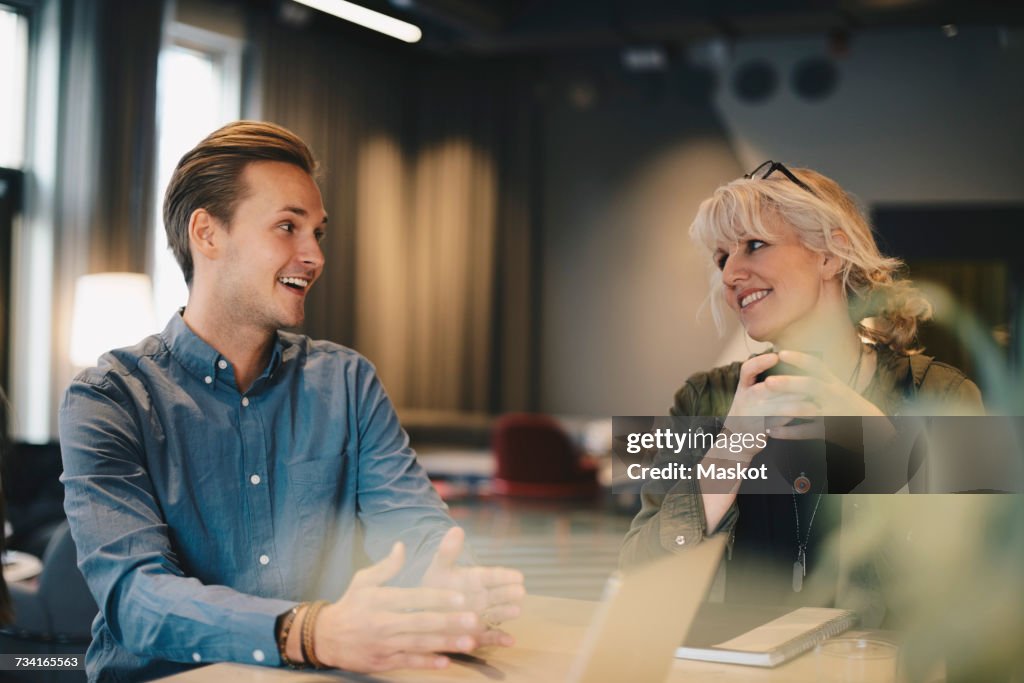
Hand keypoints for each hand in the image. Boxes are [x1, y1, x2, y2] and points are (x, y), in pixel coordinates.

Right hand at [311, 541, 482, 672]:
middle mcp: (383, 623)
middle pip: (420, 623)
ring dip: (445, 644)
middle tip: (474, 619)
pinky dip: (427, 663)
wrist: (326, 637)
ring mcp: (384, 644)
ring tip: (469, 641)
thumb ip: (387, 566)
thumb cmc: (351, 604)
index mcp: (380, 600)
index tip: (462, 597)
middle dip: (448, 622)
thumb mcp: (364, 580)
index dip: (438, 598)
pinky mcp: (384, 662)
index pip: (414, 598)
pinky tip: (446, 661)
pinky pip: (408, 662)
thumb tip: (402, 546)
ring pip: (419, 644)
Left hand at [421, 527, 524, 647]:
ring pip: (497, 614)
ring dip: (506, 612)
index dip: (503, 576)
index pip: (491, 576)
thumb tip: (456, 529)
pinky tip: (510, 641)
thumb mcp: (440, 567)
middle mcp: (482, 597)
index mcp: (475, 578)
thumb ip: (448, 551)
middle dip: (508, 593)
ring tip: (517, 610)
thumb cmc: (435, 586)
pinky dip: (500, 639)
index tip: (518, 575)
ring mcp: (481, 615)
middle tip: (520, 591)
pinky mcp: (478, 634)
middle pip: (498, 594)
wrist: (425, 610)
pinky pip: (490, 637)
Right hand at [725, 353, 820, 448]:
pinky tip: (809, 413)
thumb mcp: (749, 391)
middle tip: (809, 380)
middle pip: (766, 388)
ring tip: (813, 399)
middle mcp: (744, 399)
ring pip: (775, 407)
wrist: (736, 439)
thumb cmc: (749, 410)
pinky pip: (779, 422)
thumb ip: (763, 378)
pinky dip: (795, 417)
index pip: (747, 370)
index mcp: (743, 386)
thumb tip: (787, 360)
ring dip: (796, 402)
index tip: (775, 357)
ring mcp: (749, 415)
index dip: (760, 363)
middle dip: (788, 384)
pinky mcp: (757, 430)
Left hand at [764, 350, 884, 423]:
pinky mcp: (829, 431)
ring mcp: (832, 413)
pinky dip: (788, 433)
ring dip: (784, 410)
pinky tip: (771, 431)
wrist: (873, 428)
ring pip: (806, 410)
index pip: (816, 366)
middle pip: (811, 386)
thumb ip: (819, 377)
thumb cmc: (848, 404)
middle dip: (789, 383)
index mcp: (834, 382)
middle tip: (768, 382)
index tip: (780, 353)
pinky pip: (806, 432)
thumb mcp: (838, 387)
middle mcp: (833, 395)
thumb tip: (794, 362)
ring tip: (763, 409)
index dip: (799, 359)